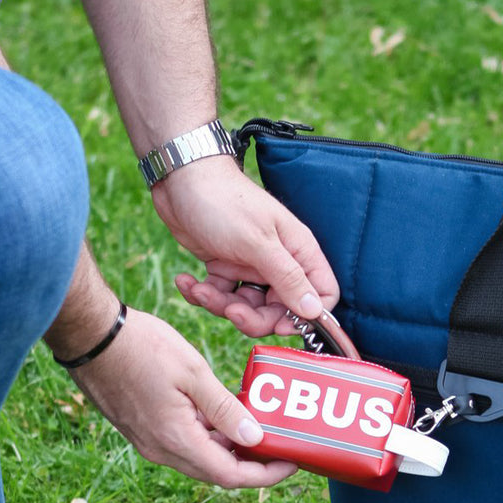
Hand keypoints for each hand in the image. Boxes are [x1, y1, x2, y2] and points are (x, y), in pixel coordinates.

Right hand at [69, 306, 295, 487]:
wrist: (90, 335)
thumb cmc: (140, 347)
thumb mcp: (193, 372)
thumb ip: (225, 409)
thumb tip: (255, 439)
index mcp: (176, 439)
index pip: (230, 475)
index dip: (265, 475)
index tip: (292, 462)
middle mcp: (162, 449)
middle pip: (216, 471)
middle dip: (253, 464)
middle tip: (283, 446)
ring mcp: (150, 441)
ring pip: (200, 456)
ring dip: (230, 448)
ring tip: (261, 426)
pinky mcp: (143, 429)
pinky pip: (184, 442)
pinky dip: (210, 435)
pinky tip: (226, 413)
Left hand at [153, 155, 339, 336]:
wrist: (181, 179)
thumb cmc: (223, 202)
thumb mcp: (258, 243)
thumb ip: (288, 278)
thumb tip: (315, 312)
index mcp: (298, 252)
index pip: (321, 295)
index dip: (305, 316)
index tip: (280, 323)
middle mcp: (278, 262)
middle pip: (280, 310)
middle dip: (253, 317)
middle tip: (231, 310)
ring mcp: (251, 267)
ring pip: (247, 307)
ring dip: (220, 304)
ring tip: (201, 289)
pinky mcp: (225, 268)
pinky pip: (220, 296)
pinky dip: (202, 294)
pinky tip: (187, 281)